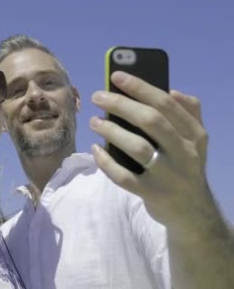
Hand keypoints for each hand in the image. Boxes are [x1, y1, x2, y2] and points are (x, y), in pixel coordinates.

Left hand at [89, 71, 213, 237]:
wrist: (193, 212)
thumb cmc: (185, 166)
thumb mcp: (195, 140)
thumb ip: (188, 113)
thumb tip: (172, 90)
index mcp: (195, 135)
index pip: (166, 104)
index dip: (140, 87)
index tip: (116, 76)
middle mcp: (185, 154)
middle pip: (151, 121)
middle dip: (121, 105)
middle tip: (98, 96)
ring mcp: (168, 176)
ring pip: (137, 148)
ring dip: (111, 131)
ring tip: (94, 121)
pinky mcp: (152, 194)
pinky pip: (124, 177)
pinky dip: (106, 162)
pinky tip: (95, 149)